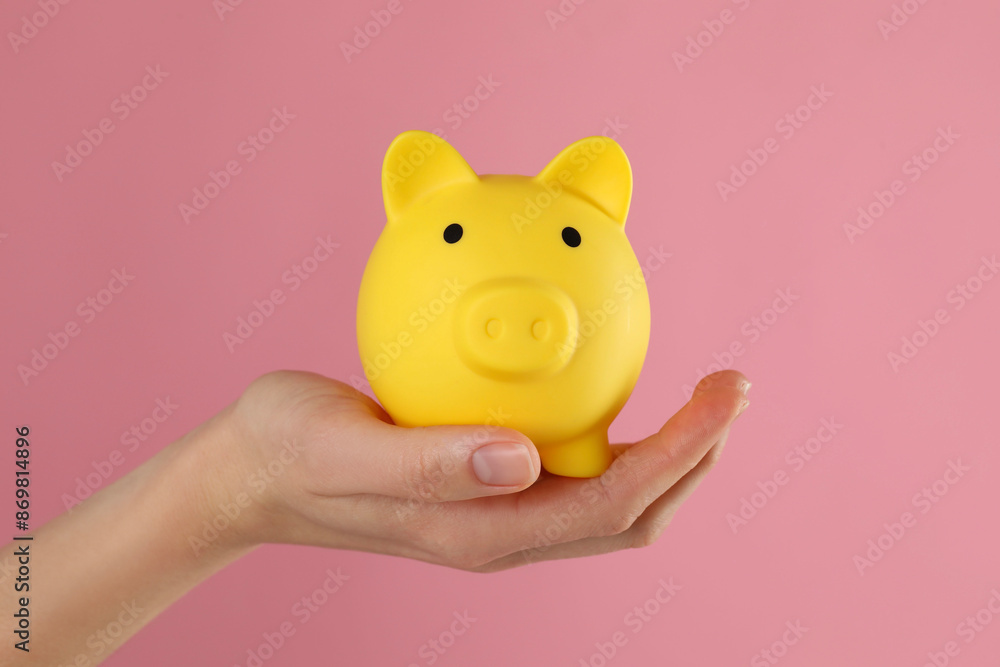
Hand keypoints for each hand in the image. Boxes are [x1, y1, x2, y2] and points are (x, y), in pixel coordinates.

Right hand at [214, 369, 749, 571]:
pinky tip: (609, 385)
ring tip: (697, 392)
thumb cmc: (286, 452)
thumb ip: (429, 462)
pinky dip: (613, 437)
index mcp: (484, 529)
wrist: (249, 473)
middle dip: (696, 456)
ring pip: (611, 497)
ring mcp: (495, 513)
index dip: (683, 453)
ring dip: (667, 452)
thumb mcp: (341, 448)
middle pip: (632, 511)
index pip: (615, 504)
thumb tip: (525, 458)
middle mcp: (502, 530)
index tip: (725, 391)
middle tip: (730, 386)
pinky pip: (570, 470)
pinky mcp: (482, 487)